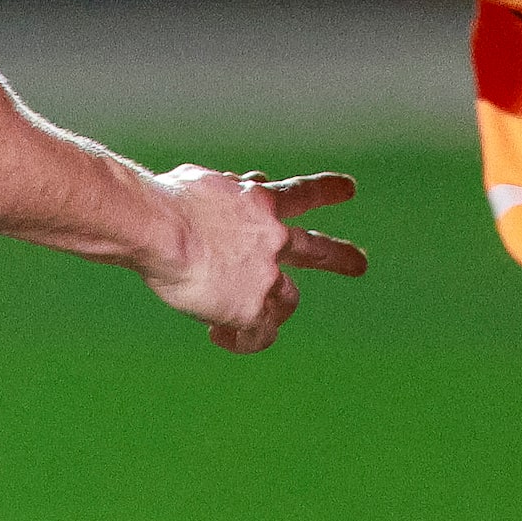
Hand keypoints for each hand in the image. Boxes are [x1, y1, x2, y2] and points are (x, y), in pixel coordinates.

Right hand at [140, 167, 366, 353]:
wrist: (161, 230)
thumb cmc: (168, 202)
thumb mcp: (206, 181)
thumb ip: (229, 188)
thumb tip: (241, 185)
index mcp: (260, 203)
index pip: (299, 194)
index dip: (325, 190)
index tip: (348, 188)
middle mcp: (272, 239)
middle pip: (317, 250)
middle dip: (340, 257)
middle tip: (361, 264)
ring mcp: (266, 276)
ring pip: (288, 300)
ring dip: (280, 310)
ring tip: (267, 320)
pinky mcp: (251, 309)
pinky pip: (257, 335)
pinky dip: (242, 339)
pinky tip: (219, 336)